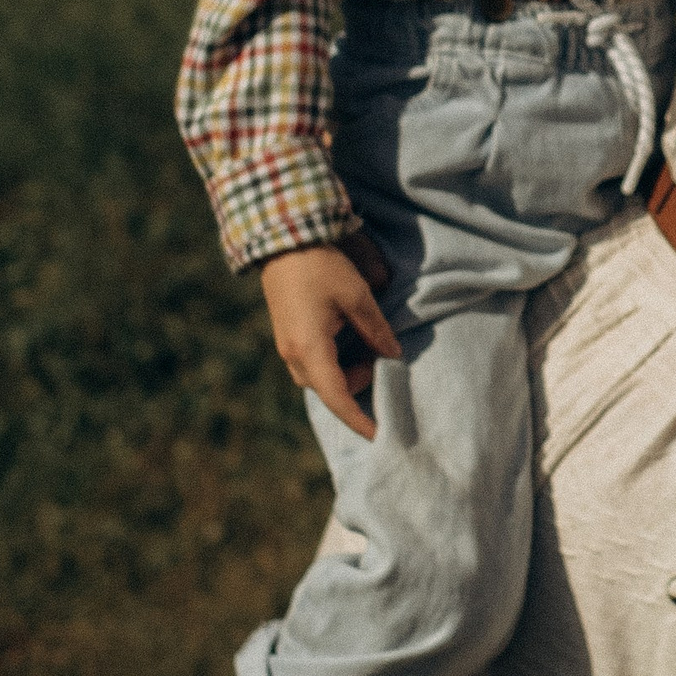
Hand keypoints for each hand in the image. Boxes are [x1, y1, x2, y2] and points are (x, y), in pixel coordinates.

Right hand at [261, 232, 398, 440]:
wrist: (283, 240)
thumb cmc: (321, 267)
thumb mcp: (358, 297)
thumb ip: (376, 331)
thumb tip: (393, 355)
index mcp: (310, 349)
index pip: (337, 398)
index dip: (359, 420)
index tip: (379, 436)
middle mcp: (293, 355)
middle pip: (328, 390)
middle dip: (355, 388)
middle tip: (380, 365)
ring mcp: (287, 346)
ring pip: (319, 377)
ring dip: (344, 374)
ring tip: (368, 349)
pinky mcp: (287, 335)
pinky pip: (312, 363)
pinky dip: (333, 362)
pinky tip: (350, 341)